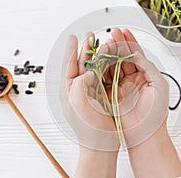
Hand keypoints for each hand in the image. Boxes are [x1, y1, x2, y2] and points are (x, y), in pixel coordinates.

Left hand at [60, 33, 118, 176]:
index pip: (69, 66)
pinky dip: (108, 66)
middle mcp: (80, 89)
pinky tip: (111, 59)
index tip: (73, 37)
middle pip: (82, 64)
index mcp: (70, 91)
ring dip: (98, 55)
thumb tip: (87, 72)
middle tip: (90, 35)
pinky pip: (105, 77)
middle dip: (86, 49)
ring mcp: (92, 92)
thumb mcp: (78, 106)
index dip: (71, 50)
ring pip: (94, 68)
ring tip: (102, 43)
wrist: (101, 144)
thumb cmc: (88, 130)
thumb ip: (79, 86)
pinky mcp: (104, 95)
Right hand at [104, 28, 168, 146]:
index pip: (136, 55)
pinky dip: (101, 67)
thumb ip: (149, 66)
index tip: (124, 31)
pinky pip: (104, 78)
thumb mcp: (159, 85)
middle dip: (118, 44)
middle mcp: (132, 79)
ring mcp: (120, 86)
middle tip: (112, 33)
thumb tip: (137, 53)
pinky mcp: (110, 94)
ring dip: (109, 53)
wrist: (145, 134)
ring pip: (112, 65)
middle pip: (123, 57)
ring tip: (105, 43)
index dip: (130, 42)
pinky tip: (99, 58)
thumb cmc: (156, 114)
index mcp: (145, 76)